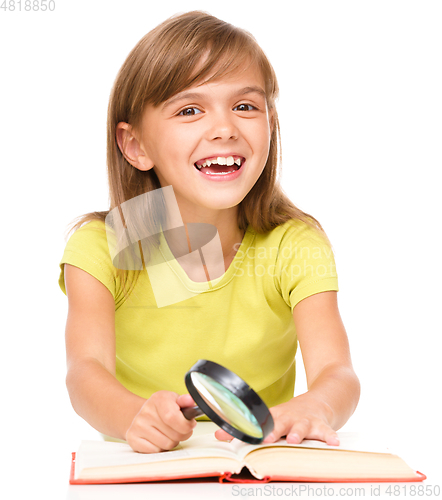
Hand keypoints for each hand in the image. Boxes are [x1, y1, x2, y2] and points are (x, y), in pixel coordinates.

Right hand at [126, 391, 196, 452]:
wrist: (144, 413)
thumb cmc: (164, 408)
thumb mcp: (176, 400)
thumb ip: (186, 402)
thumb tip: (190, 400)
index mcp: (159, 399)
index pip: (173, 417)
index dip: (186, 425)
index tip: (190, 424)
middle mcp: (146, 411)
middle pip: (173, 434)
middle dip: (182, 435)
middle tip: (179, 429)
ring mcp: (137, 425)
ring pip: (166, 445)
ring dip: (171, 442)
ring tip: (168, 433)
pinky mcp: (132, 438)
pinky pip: (155, 451)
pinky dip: (160, 448)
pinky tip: (158, 438)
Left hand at [215, 393, 338, 445]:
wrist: (319, 401)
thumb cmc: (289, 415)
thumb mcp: (270, 418)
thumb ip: (245, 430)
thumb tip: (218, 436)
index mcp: (274, 417)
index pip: (258, 423)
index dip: (247, 429)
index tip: (238, 434)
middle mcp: (289, 418)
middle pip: (280, 424)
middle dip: (273, 431)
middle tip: (267, 437)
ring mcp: (305, 421)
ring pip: (302, 427)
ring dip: (298, 433)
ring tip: (295, 440)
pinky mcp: (321, 425)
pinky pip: (326, 432)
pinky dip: (330, 436)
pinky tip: (334, 442)